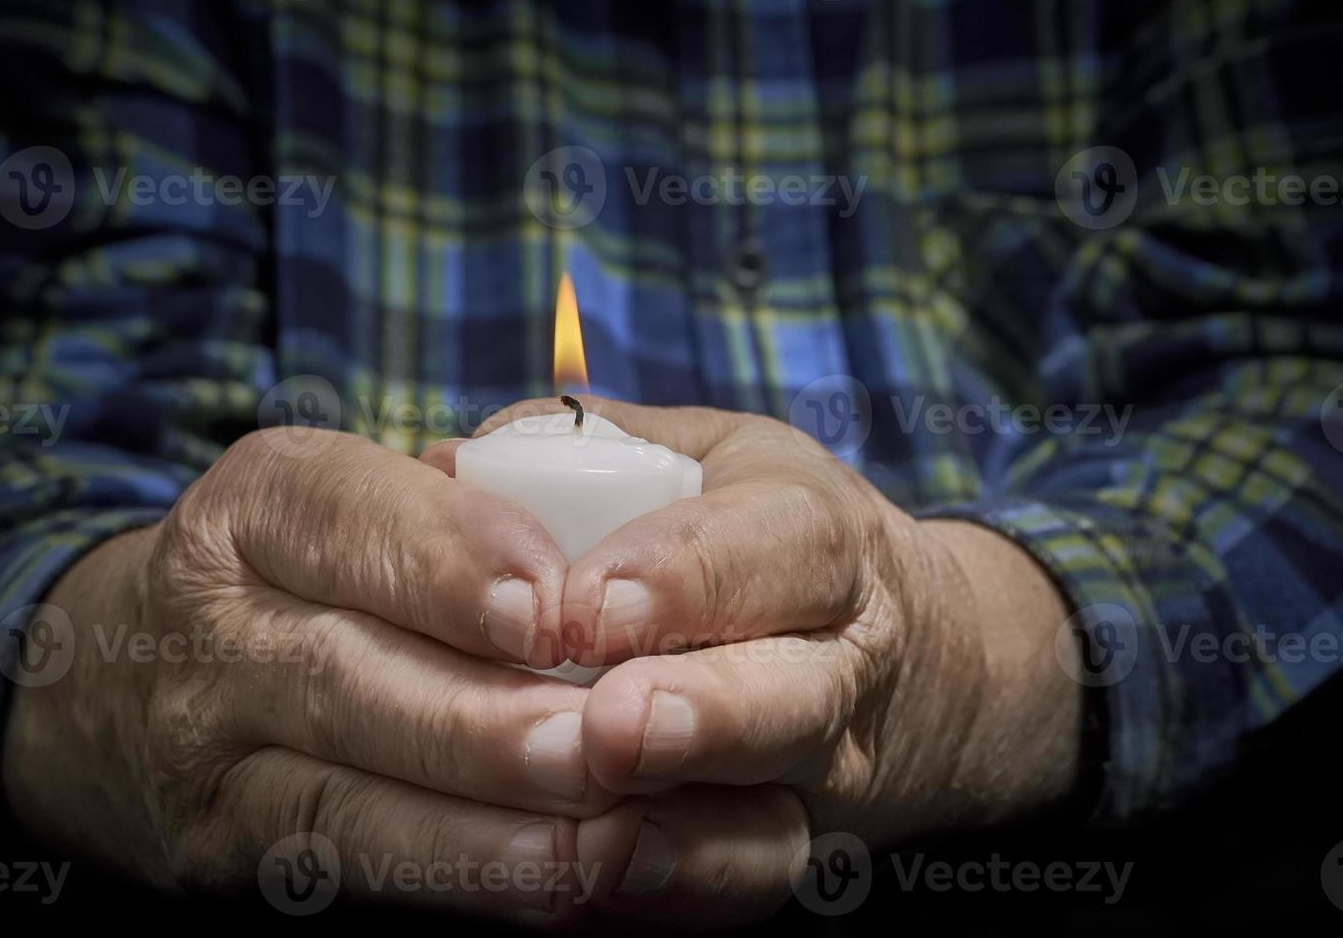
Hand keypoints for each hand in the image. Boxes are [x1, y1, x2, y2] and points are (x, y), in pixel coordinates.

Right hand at [2, 428, 621, 922]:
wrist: (118, 677)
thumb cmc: (302, 572)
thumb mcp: (351, 506)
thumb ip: (462, 512)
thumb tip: (620, 540)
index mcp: (254, 507)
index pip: (338, 510)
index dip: (446, 557)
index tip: (550, 604)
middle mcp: (206, 624)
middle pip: (338, 672)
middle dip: (484, 718)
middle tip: (607, 739)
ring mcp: (201, 752)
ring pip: (340, 797)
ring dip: (482, 824)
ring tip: (599, 830)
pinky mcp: (221, 853)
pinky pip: (351, 872)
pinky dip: (466, 880)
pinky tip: (561, 880)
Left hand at [428, 398, 1082, 921]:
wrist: (898, 651)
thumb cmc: (762, 534)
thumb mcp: (705, 458)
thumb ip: (587, 448)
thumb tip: (444, 467)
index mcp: (817, 537)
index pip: (779, 546)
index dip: (686, 576)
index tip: (582, 608)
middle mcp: (842, 663)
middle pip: (793, 698)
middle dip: (701, 716)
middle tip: (611, 727)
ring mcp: (825, 775)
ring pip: (778, 818)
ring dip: (688, 836)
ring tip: (608, 840)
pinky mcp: (793, 851)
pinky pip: (744, 892)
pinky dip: (677, 896)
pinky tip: (603, 885)